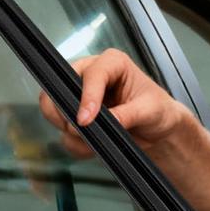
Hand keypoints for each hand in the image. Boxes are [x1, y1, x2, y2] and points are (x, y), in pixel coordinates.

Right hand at [38, 47, 185, 157]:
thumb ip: (127, 114)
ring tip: (95, 140)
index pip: (91, 74)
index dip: (87, 97)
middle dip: (66, 112)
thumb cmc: (158, 110)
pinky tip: (95, 147)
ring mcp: (79, 96)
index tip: (86, 120)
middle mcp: (90, 75)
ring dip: (69, 130)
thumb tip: (106, 122)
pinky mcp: (75, 117)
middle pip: (58, 86)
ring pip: (52, 109)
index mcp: (112, 63)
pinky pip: (62, 132)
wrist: (156, 130)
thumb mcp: (150, 110)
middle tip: (82, 130)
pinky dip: (75, 143)